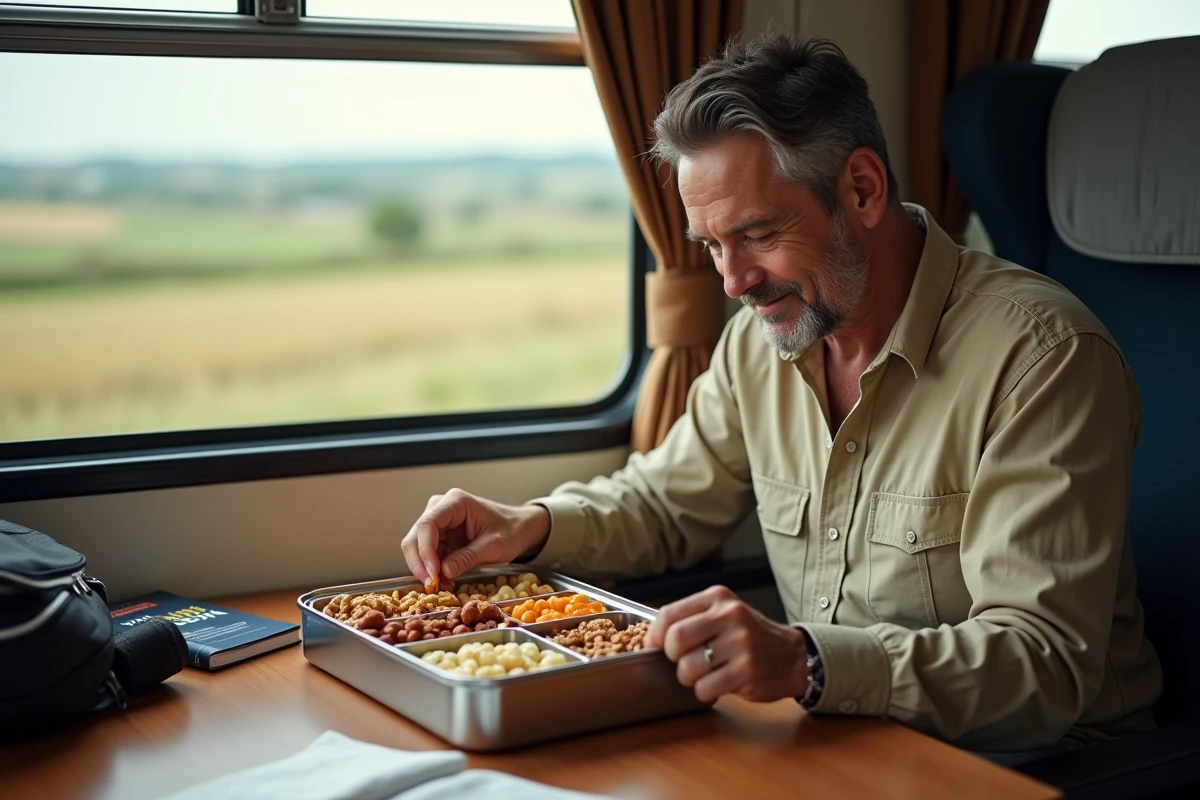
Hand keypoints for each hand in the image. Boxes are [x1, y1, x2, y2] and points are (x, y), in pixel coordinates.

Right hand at [400, 489, 550, 586]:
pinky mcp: (440, 536)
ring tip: (441, 585)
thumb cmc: (511, 530)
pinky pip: (427, 554)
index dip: (425, 550)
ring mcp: (439, 521)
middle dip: (420, 562)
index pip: (428, 524)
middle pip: (416, 536)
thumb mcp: (494, 546)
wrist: (520, 528)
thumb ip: (469, 557)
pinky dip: (431, 569)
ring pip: (416, 546)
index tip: (433, 574)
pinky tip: (444, 580)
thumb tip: (444, 572)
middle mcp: (441, 507)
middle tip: (432, 585)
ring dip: (425, 568)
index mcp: (456, 502)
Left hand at [644, 585, 808, 703]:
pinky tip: (719, 684)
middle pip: (676, 639)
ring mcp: (741, 642)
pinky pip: (705, 687)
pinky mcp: (748, 669)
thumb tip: (651, 640)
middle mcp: (729, 615)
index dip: (654, 636)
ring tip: (706, 674)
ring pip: (688, 668)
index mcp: (717, 598)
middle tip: (684, 663)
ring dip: (690, 679)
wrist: (791, 655)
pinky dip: (704, 692)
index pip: (669, 614)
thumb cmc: (747, 637)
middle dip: (673, 658)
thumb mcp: (722, 615)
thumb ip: (691, 620)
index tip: (654, 648)